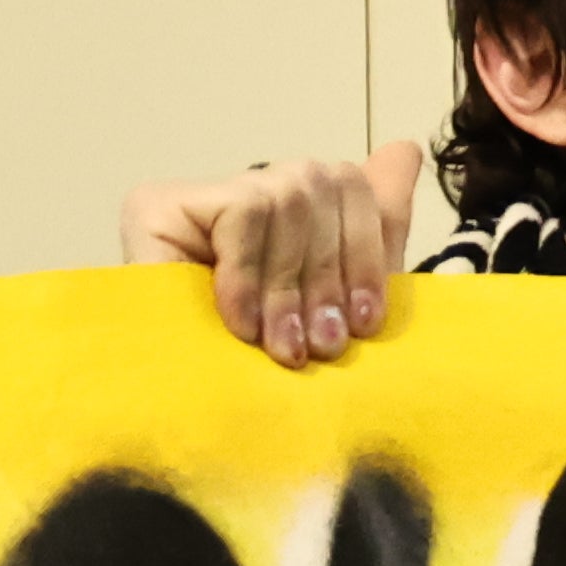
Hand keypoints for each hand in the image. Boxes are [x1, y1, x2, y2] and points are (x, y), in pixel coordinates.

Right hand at [126, 144, 425, 366]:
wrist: (183, 415)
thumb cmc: (268, 372)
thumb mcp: (341, 306)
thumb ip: (377, 233)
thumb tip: (406, 150)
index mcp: (295, 210)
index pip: (351, 186)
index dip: (367, 251)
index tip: (365, 322)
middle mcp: (249, 189)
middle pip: (320, 185)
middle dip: (328, 277)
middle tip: (322, 347)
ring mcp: (201, 195)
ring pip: (285, 198)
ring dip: (289, 286)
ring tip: (283, 347)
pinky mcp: (158, 204)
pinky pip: (240, 214)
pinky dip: (250, 274)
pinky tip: (241, 324)